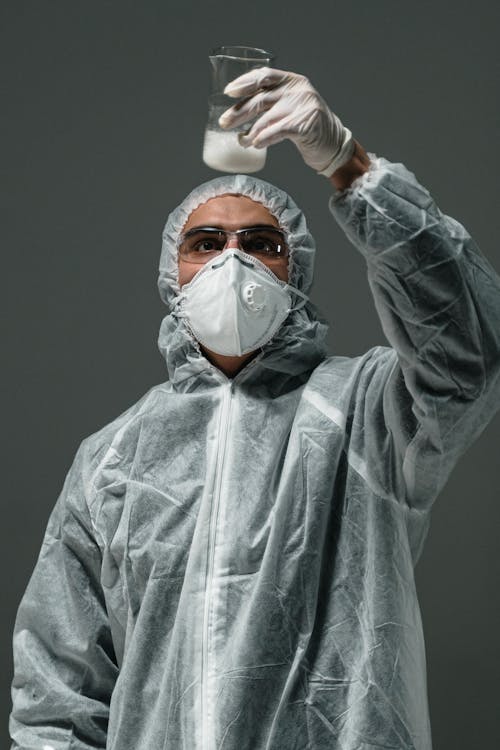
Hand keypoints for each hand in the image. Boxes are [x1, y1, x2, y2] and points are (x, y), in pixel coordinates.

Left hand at [218, 67, 354, 176]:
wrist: (333, 145)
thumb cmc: (308, 128)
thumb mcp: (291, 107)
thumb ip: (272, 104)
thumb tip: (238, 112)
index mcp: (293, 81)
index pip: (264, 76)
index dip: (244, 82)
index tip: (228, 92)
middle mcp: (298, 90)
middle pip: (261, 99)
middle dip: (239, 111)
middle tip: (224, 123)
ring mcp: (303, 106)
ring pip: (267, 118)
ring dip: (250, 132)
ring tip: (242, 141)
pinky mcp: (305, 124)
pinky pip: (277, 131)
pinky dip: (264, 138)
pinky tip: (256, 144)